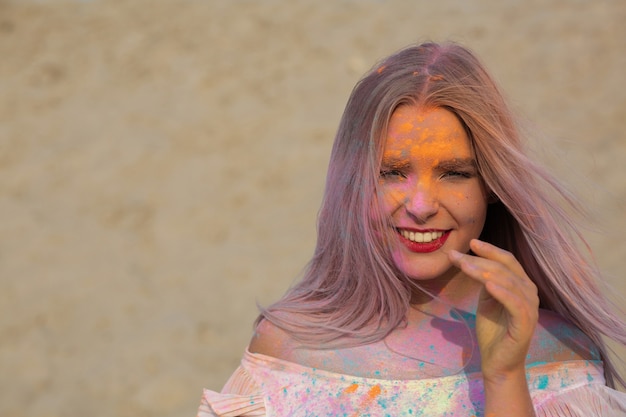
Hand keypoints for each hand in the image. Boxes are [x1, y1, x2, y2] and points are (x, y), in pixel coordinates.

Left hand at [449, 239, 538, 381]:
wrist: (498, 362)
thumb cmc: (493, 330)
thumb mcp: (486, 299)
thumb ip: (484, 280)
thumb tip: (467, 260)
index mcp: (520, 285)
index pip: (507, 260)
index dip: (489, 250)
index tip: (470, 243)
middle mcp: (529, 293)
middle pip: (506, 268)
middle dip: (480, 259)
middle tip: (457, 256)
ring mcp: (530, 308)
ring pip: (508, 282)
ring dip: (485, 272)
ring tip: (465, 267)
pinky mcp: (526, 323)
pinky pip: (516, 304)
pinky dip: (503, 292)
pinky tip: (488, 285)